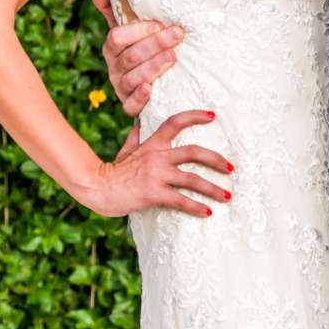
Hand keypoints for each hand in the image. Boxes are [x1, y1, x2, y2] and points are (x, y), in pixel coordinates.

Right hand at [78, 108, 233, 218]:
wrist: (97, 187)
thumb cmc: (112, 171)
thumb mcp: (125, 150)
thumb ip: (135, 138)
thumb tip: (139, 125)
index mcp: (152, 144)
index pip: (175, 122)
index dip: (195, 116)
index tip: (213, 116)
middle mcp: (158, 156)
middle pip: (194, 152)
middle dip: (216, 159)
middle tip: (231, 168)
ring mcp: (157, 175)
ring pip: (193, 179)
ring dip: (213, 188)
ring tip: (227, 196)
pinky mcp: (154, 193)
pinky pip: (181, 201)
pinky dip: (197, 207)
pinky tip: (208, 213)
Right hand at [89, 0, 183, 119]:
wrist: (151, 85)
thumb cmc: (140, 49)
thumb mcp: (128, 28)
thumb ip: (113, 6)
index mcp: (112, 47)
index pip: (117, 37)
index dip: (139, 31)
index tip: (160, 23)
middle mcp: (114, 67)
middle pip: (130, 56)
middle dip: (154, 44)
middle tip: (177, 34)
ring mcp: (121, 88)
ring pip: (133, 79)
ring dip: (153, 67)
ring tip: (173, 57)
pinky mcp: (130, 106)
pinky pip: (130, 106)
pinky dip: (140, 97)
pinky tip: (150, 89)